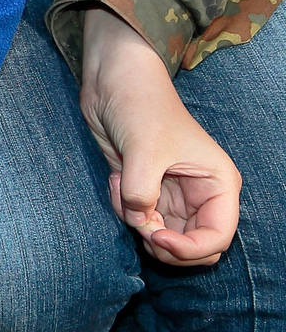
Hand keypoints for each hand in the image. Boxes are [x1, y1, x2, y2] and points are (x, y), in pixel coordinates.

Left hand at [79, 7, 240, 264]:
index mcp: (218, 184)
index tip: (156, 236)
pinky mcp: (147, 190)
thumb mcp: (143, 150)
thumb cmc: (141, 106)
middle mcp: (201, 194)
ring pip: (164, 236)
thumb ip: (141, 192)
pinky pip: (140, 220)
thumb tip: (139, 220)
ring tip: (120, 189)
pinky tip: (113, 182)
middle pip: (193, 246)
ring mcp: (173, 194)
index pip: (217, 237)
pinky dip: (124, 212)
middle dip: (163, 243)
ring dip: (138, 224)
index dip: (189, 248)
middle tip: (137, 220)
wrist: (113, 83)